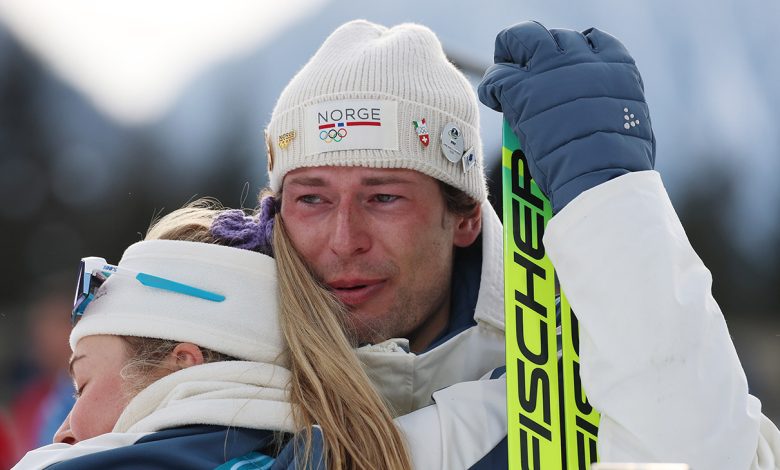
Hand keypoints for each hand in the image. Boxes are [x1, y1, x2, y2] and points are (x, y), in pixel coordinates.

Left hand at [478, 21, 654, 212]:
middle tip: (525, 65)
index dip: (572, 52)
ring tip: (504, 75)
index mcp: (616, 66)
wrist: (600, 178)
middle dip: (537, 47)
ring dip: (509, 55)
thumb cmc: (620, 166)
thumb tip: (601, 108)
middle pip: (552, 36)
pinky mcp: (521, 90)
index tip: (561, 67)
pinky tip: (492, 97)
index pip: (590, 40)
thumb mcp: (633, 122)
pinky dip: (491, 86)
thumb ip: (615, 103)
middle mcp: (583, 59)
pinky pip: (497, 76)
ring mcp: (550, 71)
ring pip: (519, 40)